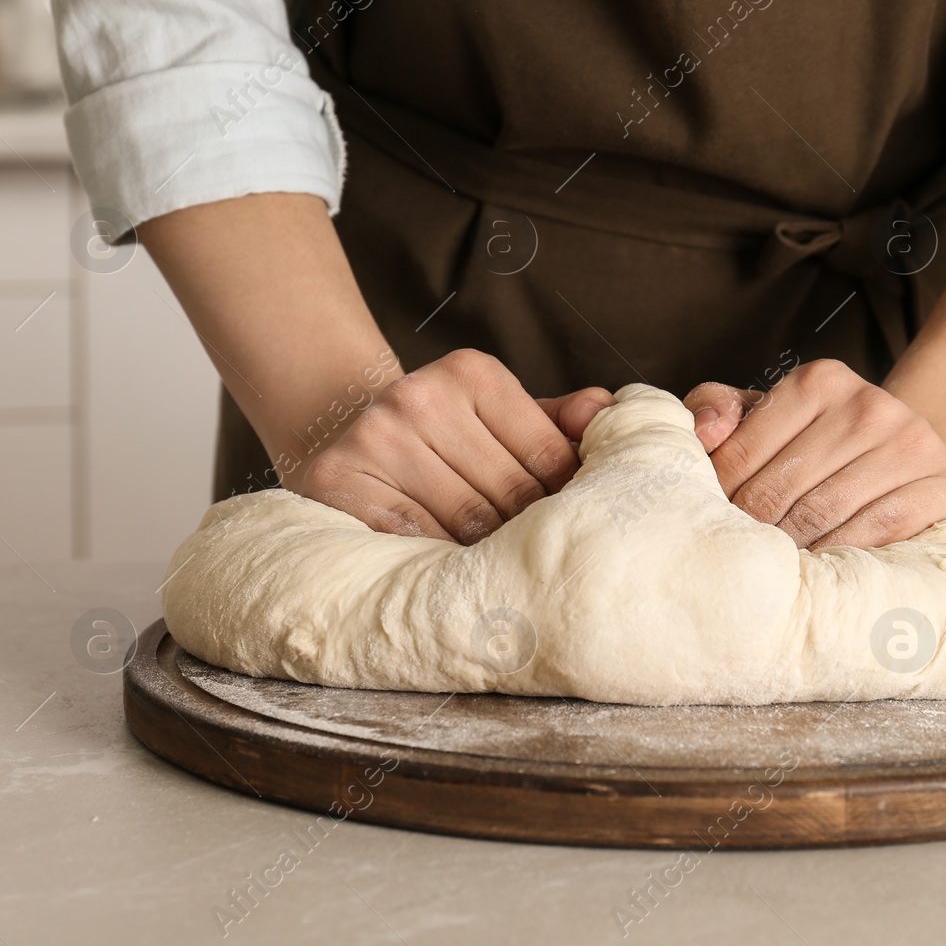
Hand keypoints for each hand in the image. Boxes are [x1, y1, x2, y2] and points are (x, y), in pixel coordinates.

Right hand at [298, 349, 613, 541]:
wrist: (339, 428)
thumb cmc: (444, 435)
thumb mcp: (499, 417)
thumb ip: (556, 421)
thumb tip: (606, 411)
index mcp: (472, 373)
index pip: (549, 456)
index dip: (566, 500)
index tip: (568, 525)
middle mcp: (420, 396)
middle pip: (510, 493)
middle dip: (531, 531)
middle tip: (543, 561)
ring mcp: (377, 437)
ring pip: (466, 522)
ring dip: (491, 554)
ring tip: (505, 572)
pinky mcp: (341, 477)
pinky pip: (414, 538)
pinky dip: (442, 561)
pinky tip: (456, 572)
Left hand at [683, 360, 945, 548]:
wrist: (919, 456)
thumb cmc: (827, 444)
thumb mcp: (771, 417)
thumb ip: (719, 411)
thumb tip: (704, 433)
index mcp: (818, 381)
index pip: (739, 454)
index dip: (717, 499)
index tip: (713, 524)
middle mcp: (868, 404)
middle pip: (777, 490)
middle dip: (749, 532)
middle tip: (737, 559)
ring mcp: (912, 442)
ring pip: (822, 515)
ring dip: (789, 551)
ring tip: (771, 571)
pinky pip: (878, 531)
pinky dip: (841, 557)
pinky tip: (822, 569)